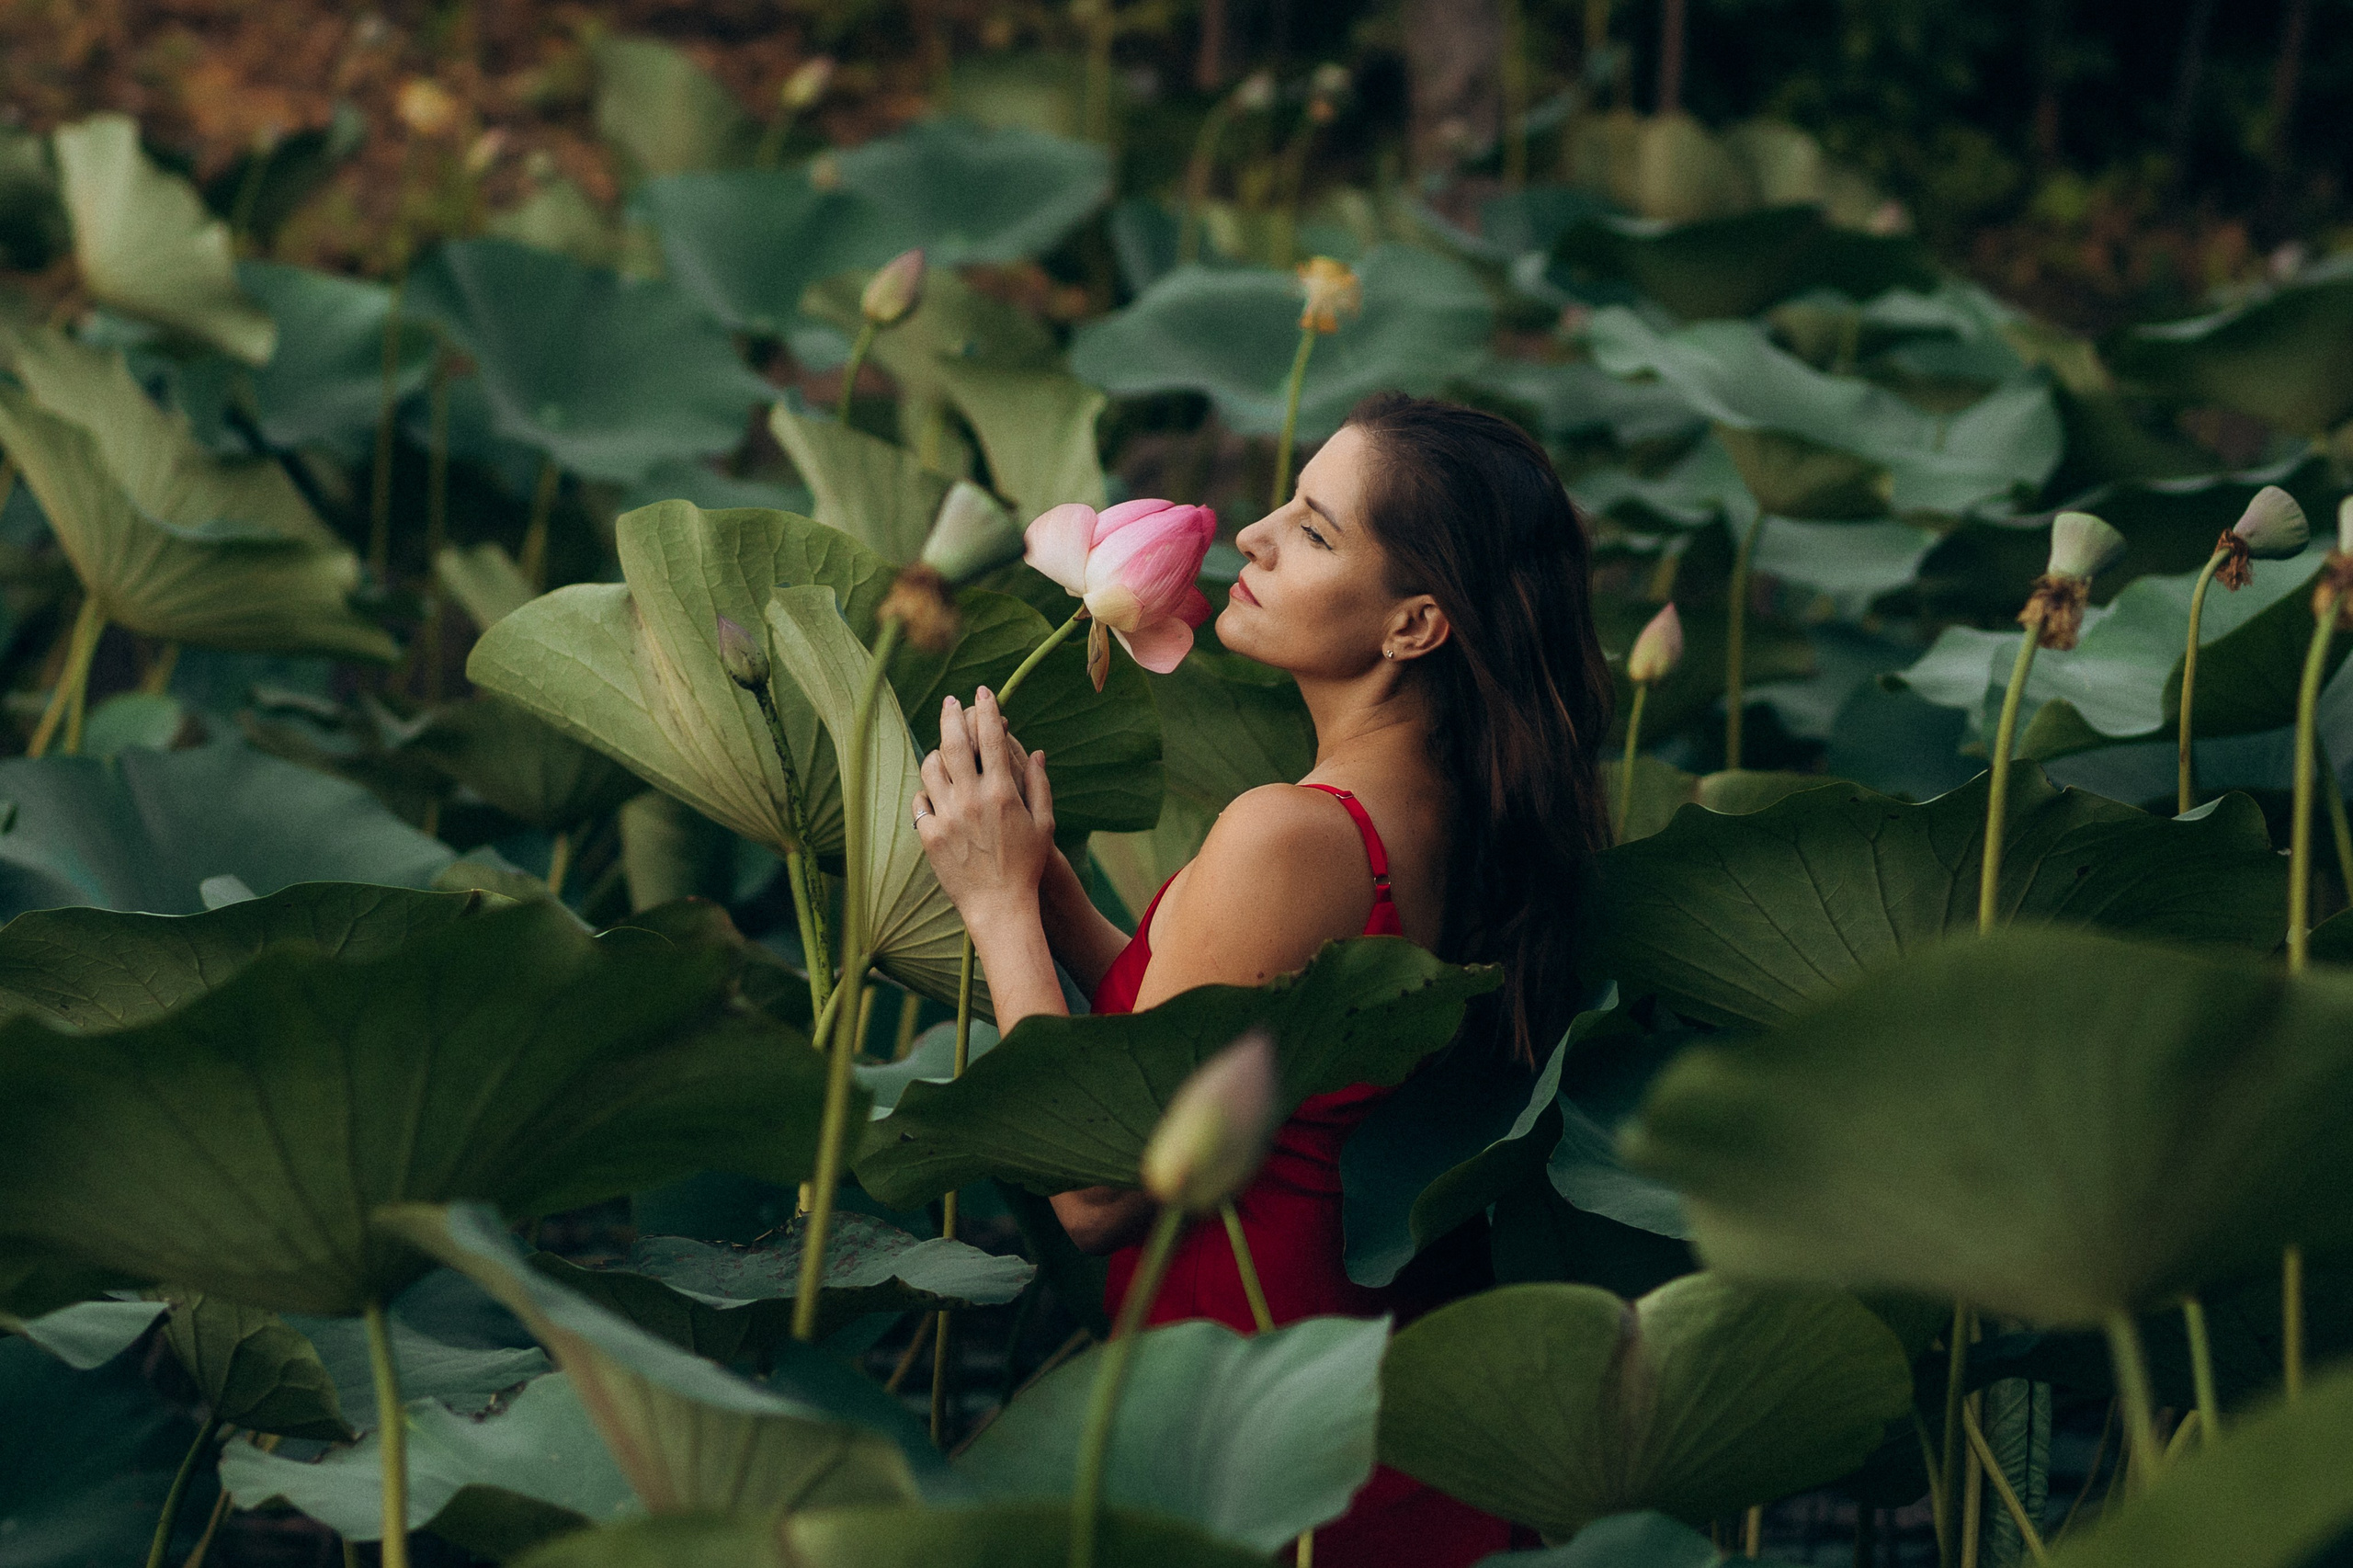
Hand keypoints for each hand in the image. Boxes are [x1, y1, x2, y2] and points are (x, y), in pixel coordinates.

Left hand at [913, 686, 1056, 921]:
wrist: (1000, 907)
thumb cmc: (1027, 867)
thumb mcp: (1043, 824)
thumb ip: (1039, 784)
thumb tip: (1035, 751)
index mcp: (1002, 793)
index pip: (990, 737)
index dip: (986, 709)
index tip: (982, 692)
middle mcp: (971, 800)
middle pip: (952, 743)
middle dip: (952, 715)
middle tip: (951, 701)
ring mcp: (946, 817)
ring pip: (930, 767)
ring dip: (935, 752)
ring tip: (941, 748)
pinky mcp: (929, 836)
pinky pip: (920, 801)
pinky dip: (927, 791)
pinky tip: (935, 791)